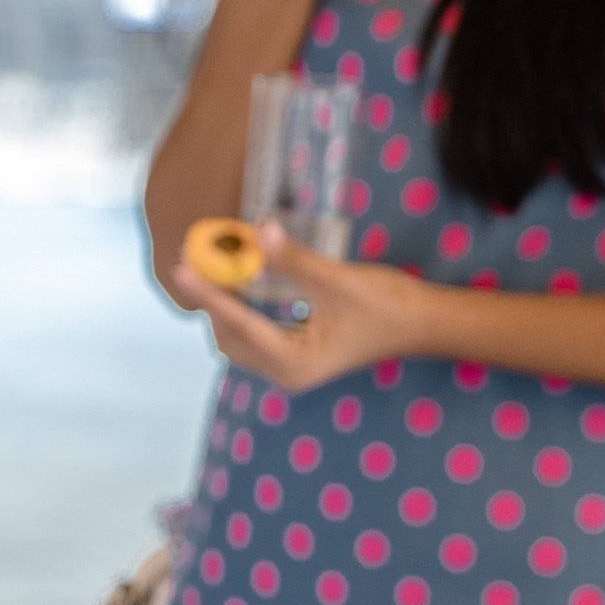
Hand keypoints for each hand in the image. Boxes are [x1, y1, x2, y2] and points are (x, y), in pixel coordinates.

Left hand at [171, 220, 436, 392]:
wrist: (422, 325)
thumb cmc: (388, 305)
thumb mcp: (338, 279)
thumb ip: (294, 259)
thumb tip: (258, 230)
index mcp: (293, 363)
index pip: (238, 324)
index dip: (208, 293)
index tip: (182, 268)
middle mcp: (285, 373)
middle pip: (228, 337)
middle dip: (210, 300)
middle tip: (193, 259)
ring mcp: (289, 369)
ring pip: (236, 339)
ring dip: (223, 306)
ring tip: (209, 267)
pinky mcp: (294, 357)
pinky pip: (252, 336)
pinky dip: (239, 311)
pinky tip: (235, 283)